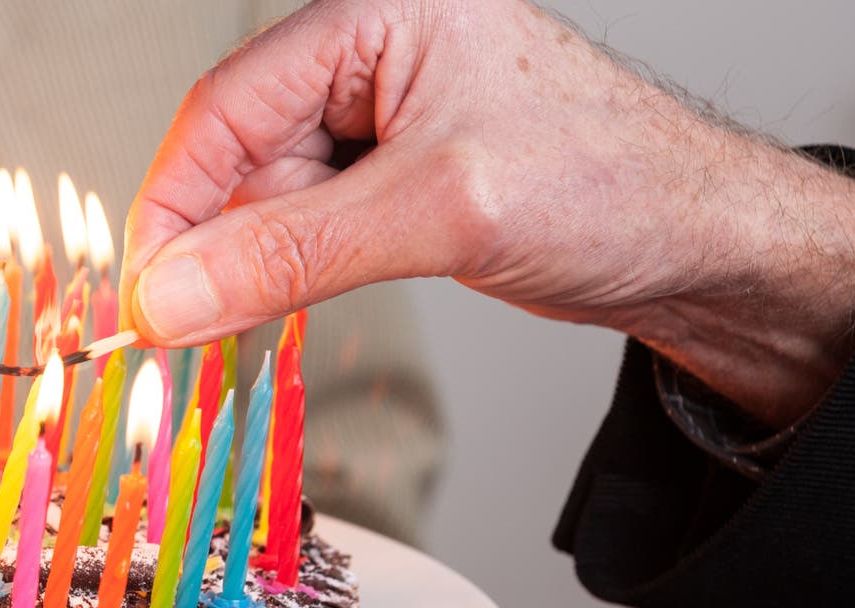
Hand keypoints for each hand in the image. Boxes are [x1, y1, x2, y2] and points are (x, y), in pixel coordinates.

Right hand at [122, 0, 854, 425]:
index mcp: (377, 14)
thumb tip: (174, 293)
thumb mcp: (437, 214)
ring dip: (257, 265)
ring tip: (262, 322)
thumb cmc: (616, 184)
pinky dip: (293, 271)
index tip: (145, 293)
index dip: (172, 205)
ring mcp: (386, 116)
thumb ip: (292, 253)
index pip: (225, 108)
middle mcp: (373, 54)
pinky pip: (311, 222)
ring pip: (270, 196)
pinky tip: (296, 307)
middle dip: (215, 243)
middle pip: (239, 152)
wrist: (709, 242)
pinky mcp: (400, 174)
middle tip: (190, 328)